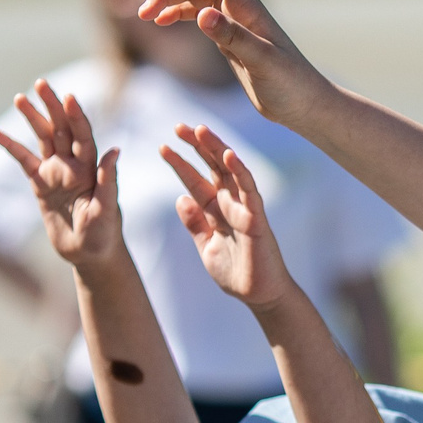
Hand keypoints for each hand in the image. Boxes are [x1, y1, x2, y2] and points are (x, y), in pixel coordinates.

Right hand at [0, 80, 121, 267]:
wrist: (89, 254)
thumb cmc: (104, 234)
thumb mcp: (108, 210)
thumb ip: (109, 181)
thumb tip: (114, 151)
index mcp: (91, 168)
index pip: (83, 135)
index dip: (76, 116)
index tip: (69, 97)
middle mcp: (73, 165)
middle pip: (62, 129)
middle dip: (52, 106)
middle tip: (41, 83)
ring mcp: (55, 172)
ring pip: (43, 139)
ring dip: (33, 119)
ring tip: (20, 98)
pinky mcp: (40, 184)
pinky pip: (23, 161)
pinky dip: (11, 147)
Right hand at [132, 0, 332, 126]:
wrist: (303, 105)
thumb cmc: (290, 83)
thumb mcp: (262, 62)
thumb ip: (233, 37)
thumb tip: (202, 15)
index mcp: (248, 5)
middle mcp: (238, 7)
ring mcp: (231, 20)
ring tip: (143, 13)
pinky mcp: (226, 36)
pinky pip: (196, 13)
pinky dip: (175, 13)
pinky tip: (160, 21)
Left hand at [165, 124, 294, 311]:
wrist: (259, 296)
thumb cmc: (236, 273)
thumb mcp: (206, 246)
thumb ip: (194, 224)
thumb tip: (180, 198)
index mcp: (216, 210)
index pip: (196, 180)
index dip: (180, 163)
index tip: (163, 146)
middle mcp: (230, 203)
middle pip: (212, 167)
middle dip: (196, 146)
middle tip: (179, 126)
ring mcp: (245, 208)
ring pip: (230, 170)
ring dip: (216, 149)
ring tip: (200, 130)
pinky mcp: (257, 218)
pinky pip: (249, 190)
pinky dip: (240, 171)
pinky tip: (228, 154)